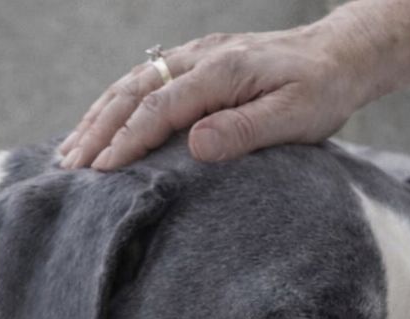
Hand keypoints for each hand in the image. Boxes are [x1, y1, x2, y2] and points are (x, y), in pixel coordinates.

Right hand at [59, 22, 372, 171]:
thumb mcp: (294, 117)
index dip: (126, 140)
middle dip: (96, 131)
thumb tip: (194, 144)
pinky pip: (143, 83)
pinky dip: (113, 106)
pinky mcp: (195, 62)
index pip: (160, 108)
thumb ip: (244, 130)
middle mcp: (201, 58)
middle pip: (133, 92)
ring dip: (96, 118)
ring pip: (131, 84)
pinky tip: (97, 129)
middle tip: (69, 169)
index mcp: (223, 71)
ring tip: (68, 154)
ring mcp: (194, 57)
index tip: (100, 172)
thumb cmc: (321, 91)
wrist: (340, 54)